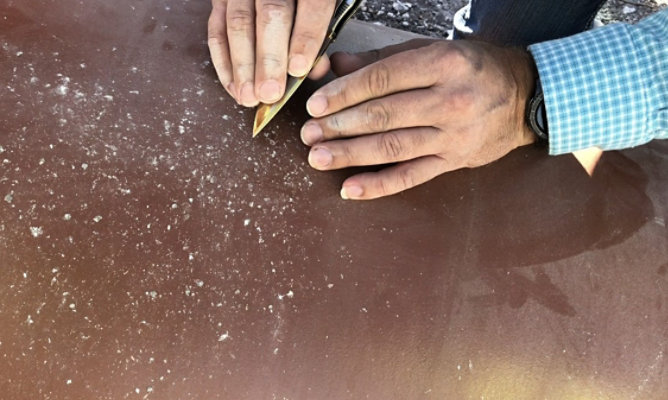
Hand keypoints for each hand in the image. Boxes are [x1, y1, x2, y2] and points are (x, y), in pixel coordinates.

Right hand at [207, 0, 335, 106]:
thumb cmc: (302, 3)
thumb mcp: (322, 9)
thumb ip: (319, 36)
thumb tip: (313, 70)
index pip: (311, 5)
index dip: (305, 38)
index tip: (298, 69)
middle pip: (270, 15)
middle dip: (269, 59)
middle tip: (270, 92)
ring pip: (238, 23)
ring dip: (242, 66)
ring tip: (249, 97)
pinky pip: (216, 30)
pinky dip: (223, 62)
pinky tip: (233, 86)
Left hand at [300, 39, 537, 199]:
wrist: (525, 96)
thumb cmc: (472, 69)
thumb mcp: (431, 50)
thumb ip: (380, 59)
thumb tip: (332, 66)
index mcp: (443, 64)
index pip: (382, 79)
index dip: (344, 93)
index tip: (315, 105)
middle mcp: (450, 100)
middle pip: (384, 116)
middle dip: (340, 126)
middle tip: (308, 134)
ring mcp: (453, 136)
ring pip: (393, 148)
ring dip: (351, 155)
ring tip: (318, 158)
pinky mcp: (454, 161)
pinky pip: (411, 176)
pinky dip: (379, 185)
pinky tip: (350, 189)